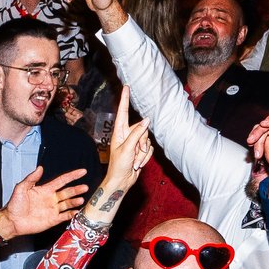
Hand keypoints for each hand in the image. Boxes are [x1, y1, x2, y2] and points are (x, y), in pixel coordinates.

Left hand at [3, 165, 88, 236]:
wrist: (12, 221)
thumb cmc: (15, 205)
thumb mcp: (21, 188)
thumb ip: (31, 178)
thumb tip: (40, 168)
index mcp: (45, 190)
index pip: (62, 181)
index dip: (72, 176)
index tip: (82, 172)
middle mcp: (51, 199)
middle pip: (67, 192)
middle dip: (77, 189)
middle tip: (85, 187)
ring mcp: (52, 209)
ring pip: (67, 204)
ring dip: (75, 201)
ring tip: (81, 199)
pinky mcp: (52, 219)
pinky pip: (64, 216)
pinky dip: (71, 214)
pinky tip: (77, 211)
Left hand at [81, 97, 151, 229]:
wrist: (121, 182)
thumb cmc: (119, 166)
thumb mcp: (127, 148)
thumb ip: (137, 133)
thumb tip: (147, 120)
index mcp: (119, 132)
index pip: (123, 112)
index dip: (125, 99)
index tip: (126, 87)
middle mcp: (126, 135)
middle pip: (142, 129)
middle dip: (142, 143)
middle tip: (135, 154)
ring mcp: (134, 143)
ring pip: (147, 140)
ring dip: (143, 153)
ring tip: (135, 162)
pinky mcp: (140, 150)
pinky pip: (149, 149)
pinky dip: (145, 157)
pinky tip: (138, 164)